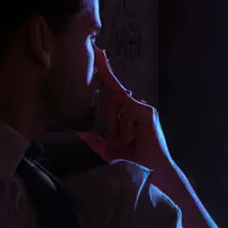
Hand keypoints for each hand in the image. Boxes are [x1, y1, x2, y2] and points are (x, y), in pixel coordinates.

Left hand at [79, 49, 173, 173]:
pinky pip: (124, 113)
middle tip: (119, 139)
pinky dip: (124, 129)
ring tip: (125, 143)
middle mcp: (134, 107)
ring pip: (115, 105)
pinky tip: (130, 139)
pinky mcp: (146, 113)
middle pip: (110, 99)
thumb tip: (77, 124)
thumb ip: (92, 134)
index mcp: (125, 113)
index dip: (104, 72)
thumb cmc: (130, 162)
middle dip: (108, 120)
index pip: (111, 89)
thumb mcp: (105, 146)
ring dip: (115, 128)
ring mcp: (142, 109)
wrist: (150, 174)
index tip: (97, 53)